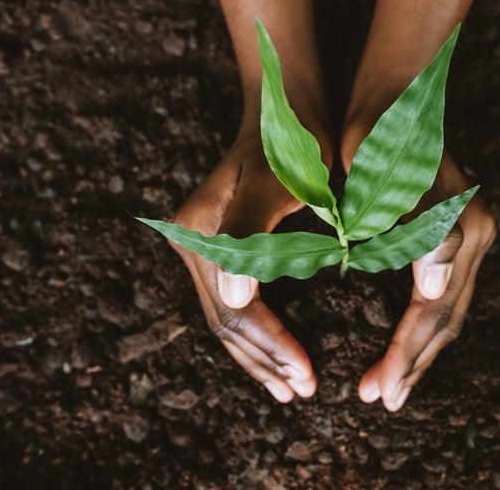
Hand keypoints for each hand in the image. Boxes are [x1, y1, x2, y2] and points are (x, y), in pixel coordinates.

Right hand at [170, 131, 324, 401]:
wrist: (285, 108)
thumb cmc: (292, 141)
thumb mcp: (278, 181)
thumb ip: (251, 233)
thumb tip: (237, 296)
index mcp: (201, 232)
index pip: (236, 309)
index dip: (272, 346)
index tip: (308, 375)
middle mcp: (192, 243)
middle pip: (226, 321)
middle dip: (265, 361)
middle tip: (303, 391)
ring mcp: (200, 247)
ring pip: (227, 319)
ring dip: (258, 357)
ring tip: (290, 388)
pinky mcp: (217, 250)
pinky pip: (233, 304)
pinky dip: (255, 336)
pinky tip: (275, 356)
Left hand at [342, 125, 496, 410]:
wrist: (393, 95)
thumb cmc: (379, 136)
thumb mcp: (389, 180)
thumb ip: (417, 232)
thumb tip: (434, 292)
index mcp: (461, 231)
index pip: (432, 310)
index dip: (404, 354)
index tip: (375, 392)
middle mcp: (475, 237)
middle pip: (446, 319)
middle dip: (413, 363)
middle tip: (380, 400)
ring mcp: (470, 235)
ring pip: (447, 311)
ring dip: (419, 351)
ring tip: (388, 384)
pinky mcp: (455, 233)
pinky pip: (442, 294)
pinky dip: (422, 325)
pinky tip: (402, 342)